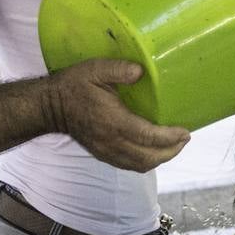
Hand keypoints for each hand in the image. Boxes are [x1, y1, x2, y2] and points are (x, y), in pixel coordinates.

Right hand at [46, 60, 190, 171]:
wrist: (49, 107)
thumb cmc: (74, 86)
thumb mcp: (95, 70)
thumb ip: (118, 69)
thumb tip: (140, 71)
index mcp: (113, 122)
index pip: (148, 136)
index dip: (170, 137)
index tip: (185, 132)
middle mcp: (111, 142)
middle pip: (148, 157)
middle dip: (171, 151)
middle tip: (184, 139)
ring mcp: (106, 151)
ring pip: (140, 165)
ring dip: (160, 159)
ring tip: (173, 146)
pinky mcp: (102, 155)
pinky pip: (129, 165)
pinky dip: (146, 161)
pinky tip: (153, 150)